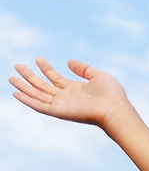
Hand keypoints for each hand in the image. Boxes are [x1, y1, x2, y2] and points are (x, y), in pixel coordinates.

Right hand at [10, 58, 129, 126]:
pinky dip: (27, 100)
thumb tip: (69, 61)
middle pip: (43, 86)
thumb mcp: (98, 76)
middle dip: (29, 76)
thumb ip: (83, 69)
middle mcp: (66, 97)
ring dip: (24, 87)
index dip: (46, 69)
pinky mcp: (58, 112)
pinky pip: (39, 106)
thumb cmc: (111, 95)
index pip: (55, 78)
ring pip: (37, 95)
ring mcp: (61, 105)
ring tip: (11, 77)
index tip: (38, 59)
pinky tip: (16, 93)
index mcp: (75, 89)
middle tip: (17, 65)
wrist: (114, 109)